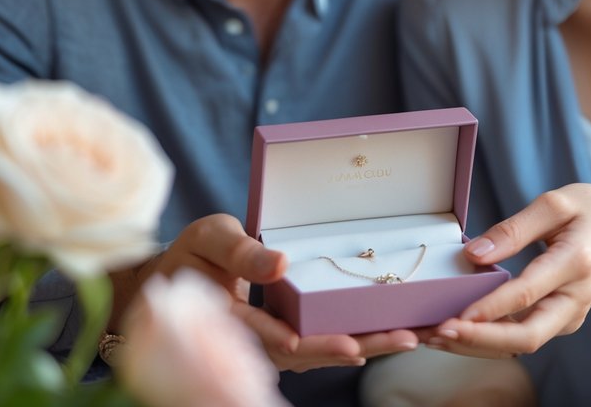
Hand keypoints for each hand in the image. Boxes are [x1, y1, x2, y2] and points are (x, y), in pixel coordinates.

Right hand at [110, 213, 419, 371]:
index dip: (311, 343)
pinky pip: (323, 341)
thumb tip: (280, 264)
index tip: (346, 346)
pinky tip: (391, 335)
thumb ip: (239, 251)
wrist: (178, 277)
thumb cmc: (193, 252)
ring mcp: (273, 339)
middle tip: (404, 339)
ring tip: (412, 337)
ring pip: (322, 351)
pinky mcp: (288, 333)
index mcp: (230, 316)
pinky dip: (357, 339)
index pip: (270, 336)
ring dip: (367, 345)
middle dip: (358, 346)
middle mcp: (255, 337)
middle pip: (309, 351)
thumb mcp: (209, 237)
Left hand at [424, 183, 590, 358]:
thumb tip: (474, 254)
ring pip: (523, 344)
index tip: (454, 317)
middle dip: (479, 342)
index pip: (527, 294)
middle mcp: (576, 298)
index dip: (489, 309)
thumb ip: (514, 228)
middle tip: (437, 334)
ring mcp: (570, 315)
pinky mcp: (561, 322)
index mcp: (577, 262)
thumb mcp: (556, 202)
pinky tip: (457, 331)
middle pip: (527, 337)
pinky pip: (524, 337)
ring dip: (477, 345)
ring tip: (433, 335)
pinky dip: (489, 339)